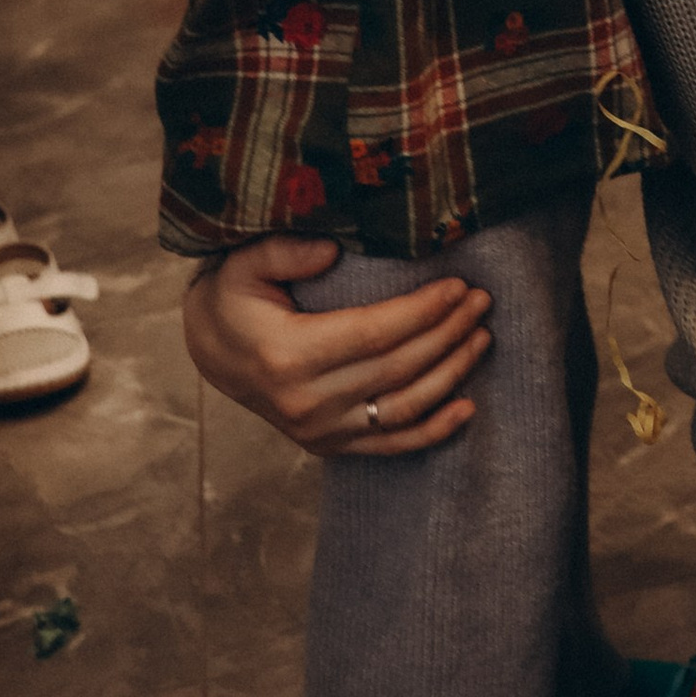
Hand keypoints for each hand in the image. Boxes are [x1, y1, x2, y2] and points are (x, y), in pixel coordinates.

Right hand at [181, 233, 491, 454]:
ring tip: (481, 336)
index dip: (422, 311)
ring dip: (451, 373)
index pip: (373, 333)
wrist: (214, 351)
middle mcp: (306, 402)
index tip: (458, 286)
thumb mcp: (244, 264)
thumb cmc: (236, 299)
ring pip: (402, 408)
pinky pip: (390, 445)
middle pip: (397, 368)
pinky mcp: (329, 445)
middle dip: (447, 333)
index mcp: (288, 355)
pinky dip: (433, 431)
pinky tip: (468, 407)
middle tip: (481, 301)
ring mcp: (319, 430)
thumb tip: (333, 252)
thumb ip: (285, 251)